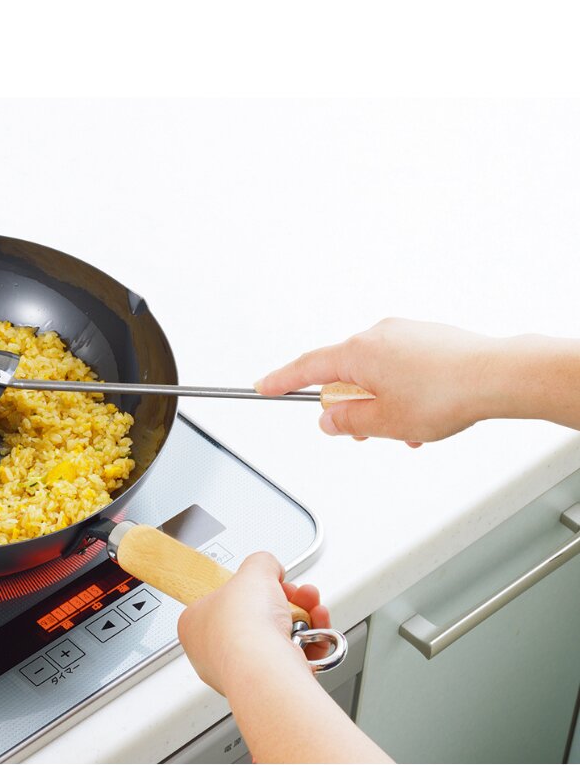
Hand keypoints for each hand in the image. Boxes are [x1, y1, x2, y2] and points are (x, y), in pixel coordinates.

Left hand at [176, 551, 330, 696]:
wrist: (265, 666)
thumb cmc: (243, 626)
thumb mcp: (253, 571)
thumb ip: (261, 563)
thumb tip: (268, 566)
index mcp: (194, 624)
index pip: (220, 600)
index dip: (246, 588)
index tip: (264, 580)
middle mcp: (213, 652)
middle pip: (254, 618)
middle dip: (283, 600)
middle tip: (293, 592)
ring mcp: (242, 670)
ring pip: (277, 637)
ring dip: (302, 616)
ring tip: (310, 603)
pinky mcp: (271, 683)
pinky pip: (294, 657)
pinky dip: (313, 640)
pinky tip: (318, 624)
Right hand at [254, 317, 503, 444]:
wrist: (499, 376)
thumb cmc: (447, 393)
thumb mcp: (384, 421)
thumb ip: (347, 421)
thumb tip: (330, 418)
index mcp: (357, 352)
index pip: (306, 368)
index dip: (282, 381)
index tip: (264, 386)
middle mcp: (378, 335)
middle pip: (345, 375)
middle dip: (353, 406)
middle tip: (368, 430)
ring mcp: (406, 334)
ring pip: (377, 375)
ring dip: (384, 404)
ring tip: (409, 428)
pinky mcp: (429, 339)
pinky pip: (402, 369)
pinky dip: (405, 393)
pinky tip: (424, 416)